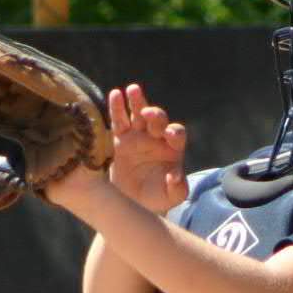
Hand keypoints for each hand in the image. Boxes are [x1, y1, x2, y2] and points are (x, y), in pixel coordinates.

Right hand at [106, 83, 187, 212]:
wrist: (134, 202)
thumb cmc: (157, 198)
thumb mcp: (170, 197)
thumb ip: (177, 188)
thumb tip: (175, 176)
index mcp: (173, 149)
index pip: (177, 134)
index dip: (174, 132)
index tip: (169, 135)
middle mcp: (157, 138)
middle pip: (158, 120)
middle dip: (155, 115)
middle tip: (149, 113)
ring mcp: (139, 136)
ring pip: (139, 114)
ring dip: (137, 101)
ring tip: (133, 90)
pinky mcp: (121, 138)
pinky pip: (119, 120)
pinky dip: (117, 107)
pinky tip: (115, 94)